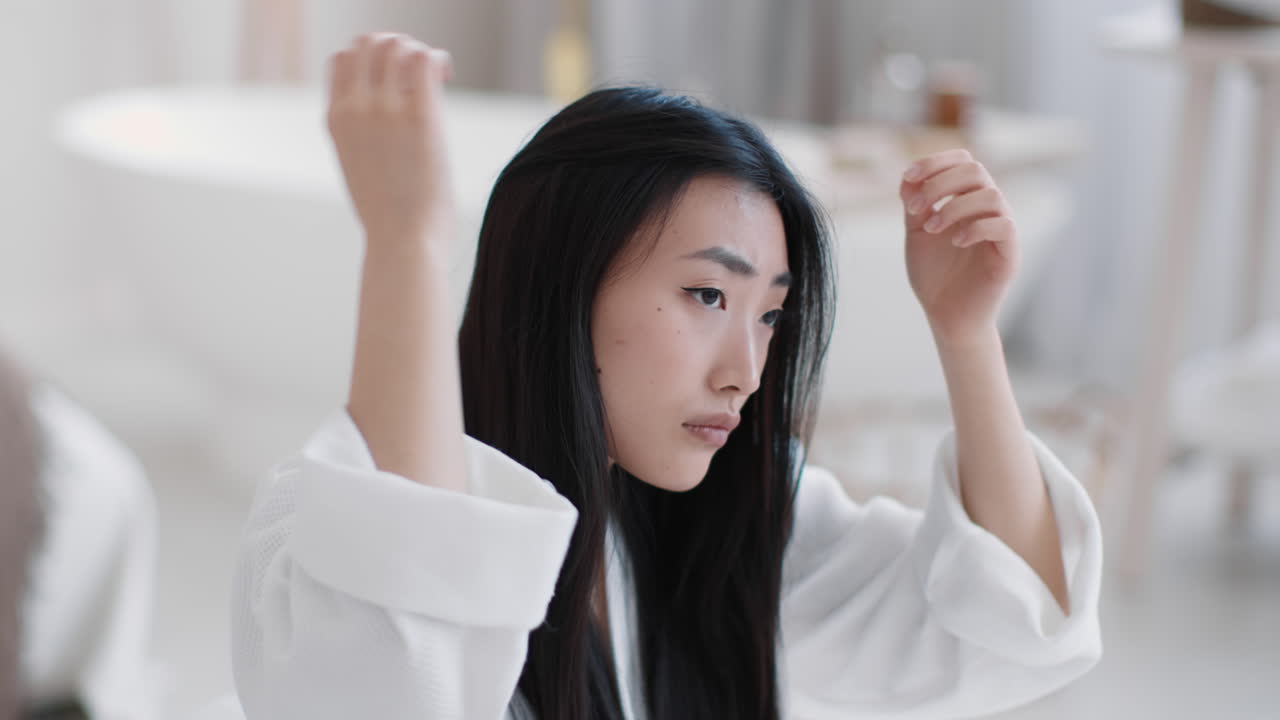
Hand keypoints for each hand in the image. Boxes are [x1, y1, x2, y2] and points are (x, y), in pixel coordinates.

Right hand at [327, 33, 455, 246]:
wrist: (402, 243)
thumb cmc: (390, 217)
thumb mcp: (360, 168)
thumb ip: (364, 135)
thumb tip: (389, 121)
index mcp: (336, 120)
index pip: (341, 59)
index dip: (369, 56)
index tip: (394, 77)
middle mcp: (355, 108)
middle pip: (367, 43)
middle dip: (395, 46)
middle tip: (419, 72)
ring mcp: (385, 110)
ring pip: (395, 44)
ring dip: (418, 49)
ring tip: (436, 74)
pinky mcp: (419, 116)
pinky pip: (425, 60)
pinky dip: (438, 58)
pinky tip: (447, 74)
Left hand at [899, 149, 1019, 343]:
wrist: (946, 314)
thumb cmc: (935, 274)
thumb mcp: (916, 233)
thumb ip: (914, 204)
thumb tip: (908, 176)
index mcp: (967, 199)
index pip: (963, 161)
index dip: (936, 161)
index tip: (908, 177)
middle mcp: (988, 210)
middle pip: (976, 170)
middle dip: (940, 183)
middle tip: (915, 208)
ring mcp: (1001, 230)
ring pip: (991, 195)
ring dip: (954, 207)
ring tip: (931, 228)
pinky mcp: (1010, 253)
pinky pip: (1004, 226)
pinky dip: (975, 228)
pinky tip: (954, 242)